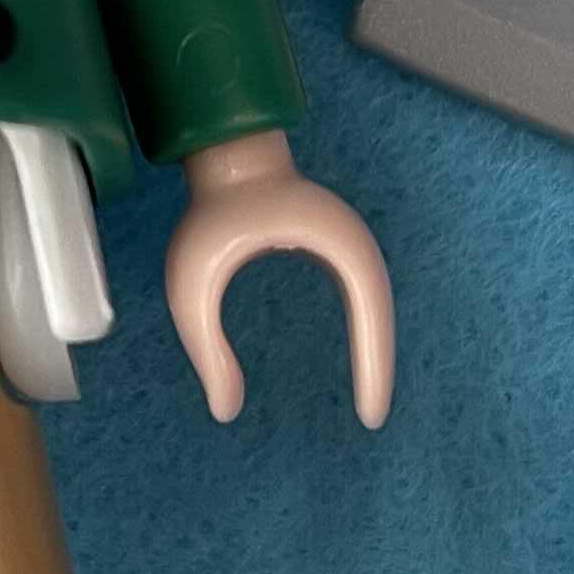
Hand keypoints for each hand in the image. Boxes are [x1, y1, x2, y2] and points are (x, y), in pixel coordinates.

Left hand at [162, 133, 394, 430]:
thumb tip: (226, 412)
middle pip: (381, 316)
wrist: (225, 153)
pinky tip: (357, 360)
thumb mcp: (193, 288)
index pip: (372, 317)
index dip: (376, 369)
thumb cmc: (209, 215)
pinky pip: (360, 296)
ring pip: (375, 307)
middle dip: (379, 368)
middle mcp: (355, 245)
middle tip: (373, 420)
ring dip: (375, 350)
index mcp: (337, 247)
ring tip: (369, 399)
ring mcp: (349, 243)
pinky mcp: (336, 246)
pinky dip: (364, 331)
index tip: (371, 416)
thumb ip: (206, 349)